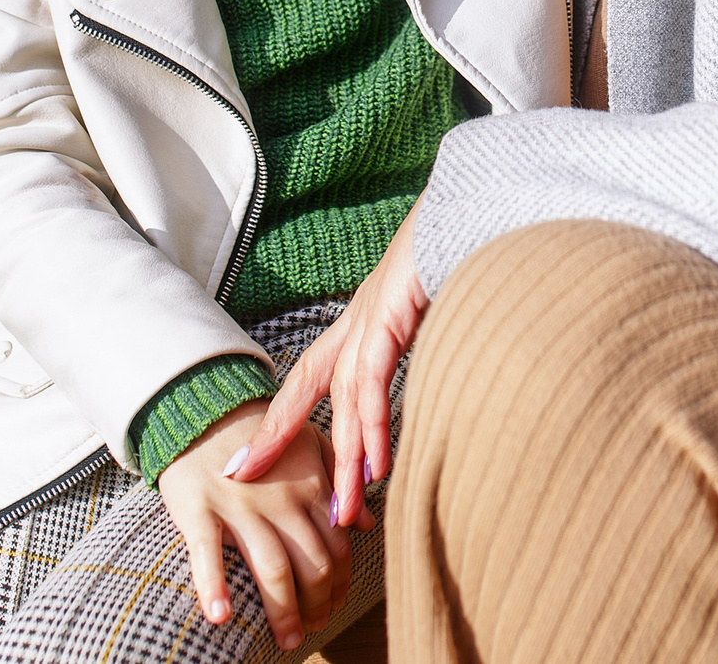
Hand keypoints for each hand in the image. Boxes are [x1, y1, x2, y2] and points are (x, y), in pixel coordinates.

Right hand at [157, 399, 348, 649]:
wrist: (205, 411)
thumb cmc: (260, 436)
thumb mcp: (309, 446)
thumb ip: (339, 482)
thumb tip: (365, 525)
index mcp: (311, 485)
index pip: (338, 546)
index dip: (340, 583)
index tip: (335, 605)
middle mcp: (281, 499)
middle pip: (312, 564)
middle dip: (319, 604)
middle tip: (315, 629)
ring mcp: (240, 505)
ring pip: (273, 569)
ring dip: (283, 612)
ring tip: (289, 640)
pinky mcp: (199, 509)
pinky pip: (207, 555)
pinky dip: (214, 588)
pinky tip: (222, 617)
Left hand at [229, 216, 428, 528]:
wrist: (471, 205)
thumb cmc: (459, 254)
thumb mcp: (435, 312)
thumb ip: (425, 347)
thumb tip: (437, 385)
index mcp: (361, 322)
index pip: (307, 382)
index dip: (278, 425)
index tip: (246, 467)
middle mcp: (357, 321)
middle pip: (315, 396)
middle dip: (288, 449)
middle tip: (267, 502)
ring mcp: (372, 316)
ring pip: (346, 401)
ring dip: (344, 460)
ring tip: (344, 511)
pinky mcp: (391, 313)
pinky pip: (375, 381)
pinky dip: (373, 426)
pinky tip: (374, 466)